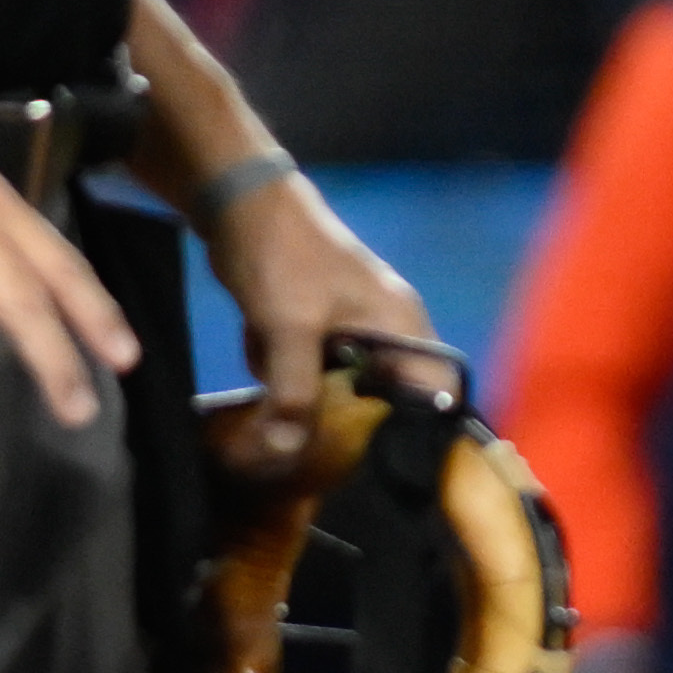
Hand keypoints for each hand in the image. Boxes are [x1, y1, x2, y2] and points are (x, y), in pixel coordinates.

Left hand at [202, 162, 434, 478]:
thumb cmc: (282, 254)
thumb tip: (288, 452)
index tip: (374, 469)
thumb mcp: (289, 328)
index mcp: (404, 328)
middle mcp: (390, 334)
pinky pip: (308, 376)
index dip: (414, 438)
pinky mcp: (319, 333)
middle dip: (338, 424)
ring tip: (271, 379)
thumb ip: (295, 392)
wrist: (238, 202)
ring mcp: (354, 333)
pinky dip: (282, 374)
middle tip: (300, 443)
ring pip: (337, 395)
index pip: (434, 398)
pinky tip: (259, 347)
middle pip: (381, 406)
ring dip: (300, 397)